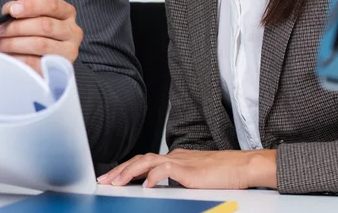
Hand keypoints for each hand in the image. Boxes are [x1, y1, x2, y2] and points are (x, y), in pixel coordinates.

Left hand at [0, 0, 83, 73]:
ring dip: (13, 43)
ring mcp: (69, 51)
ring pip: (40, 44)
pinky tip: (5, 57)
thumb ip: (18, 10)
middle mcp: (73, 31)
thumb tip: (7, 11)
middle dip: (16, 27)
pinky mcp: (60, 69)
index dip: (30, 6)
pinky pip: (36, 63)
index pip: (51, 5)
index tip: (11, 11)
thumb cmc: (35, 33)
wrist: (46, 61)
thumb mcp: (30, 17)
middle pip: (44, 25)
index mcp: (67, 13)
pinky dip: (17, 59)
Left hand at [97, 148, 277, 189]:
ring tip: (117, 182)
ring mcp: (181, 161)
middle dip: (120, 170)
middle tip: (104, 181)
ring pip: (147, 162)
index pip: (144, 162)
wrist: (242, 167)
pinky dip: (154, 177)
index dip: (126, 169)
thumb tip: (162, 189)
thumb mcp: (195, 179)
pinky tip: (146, 185)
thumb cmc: (224, 175)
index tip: (112, 178)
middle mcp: (174, 157)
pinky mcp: (189, 170)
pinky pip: (166, 170)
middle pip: (140, 160)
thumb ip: (178, 181)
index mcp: (174, 159)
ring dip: (130, 172)